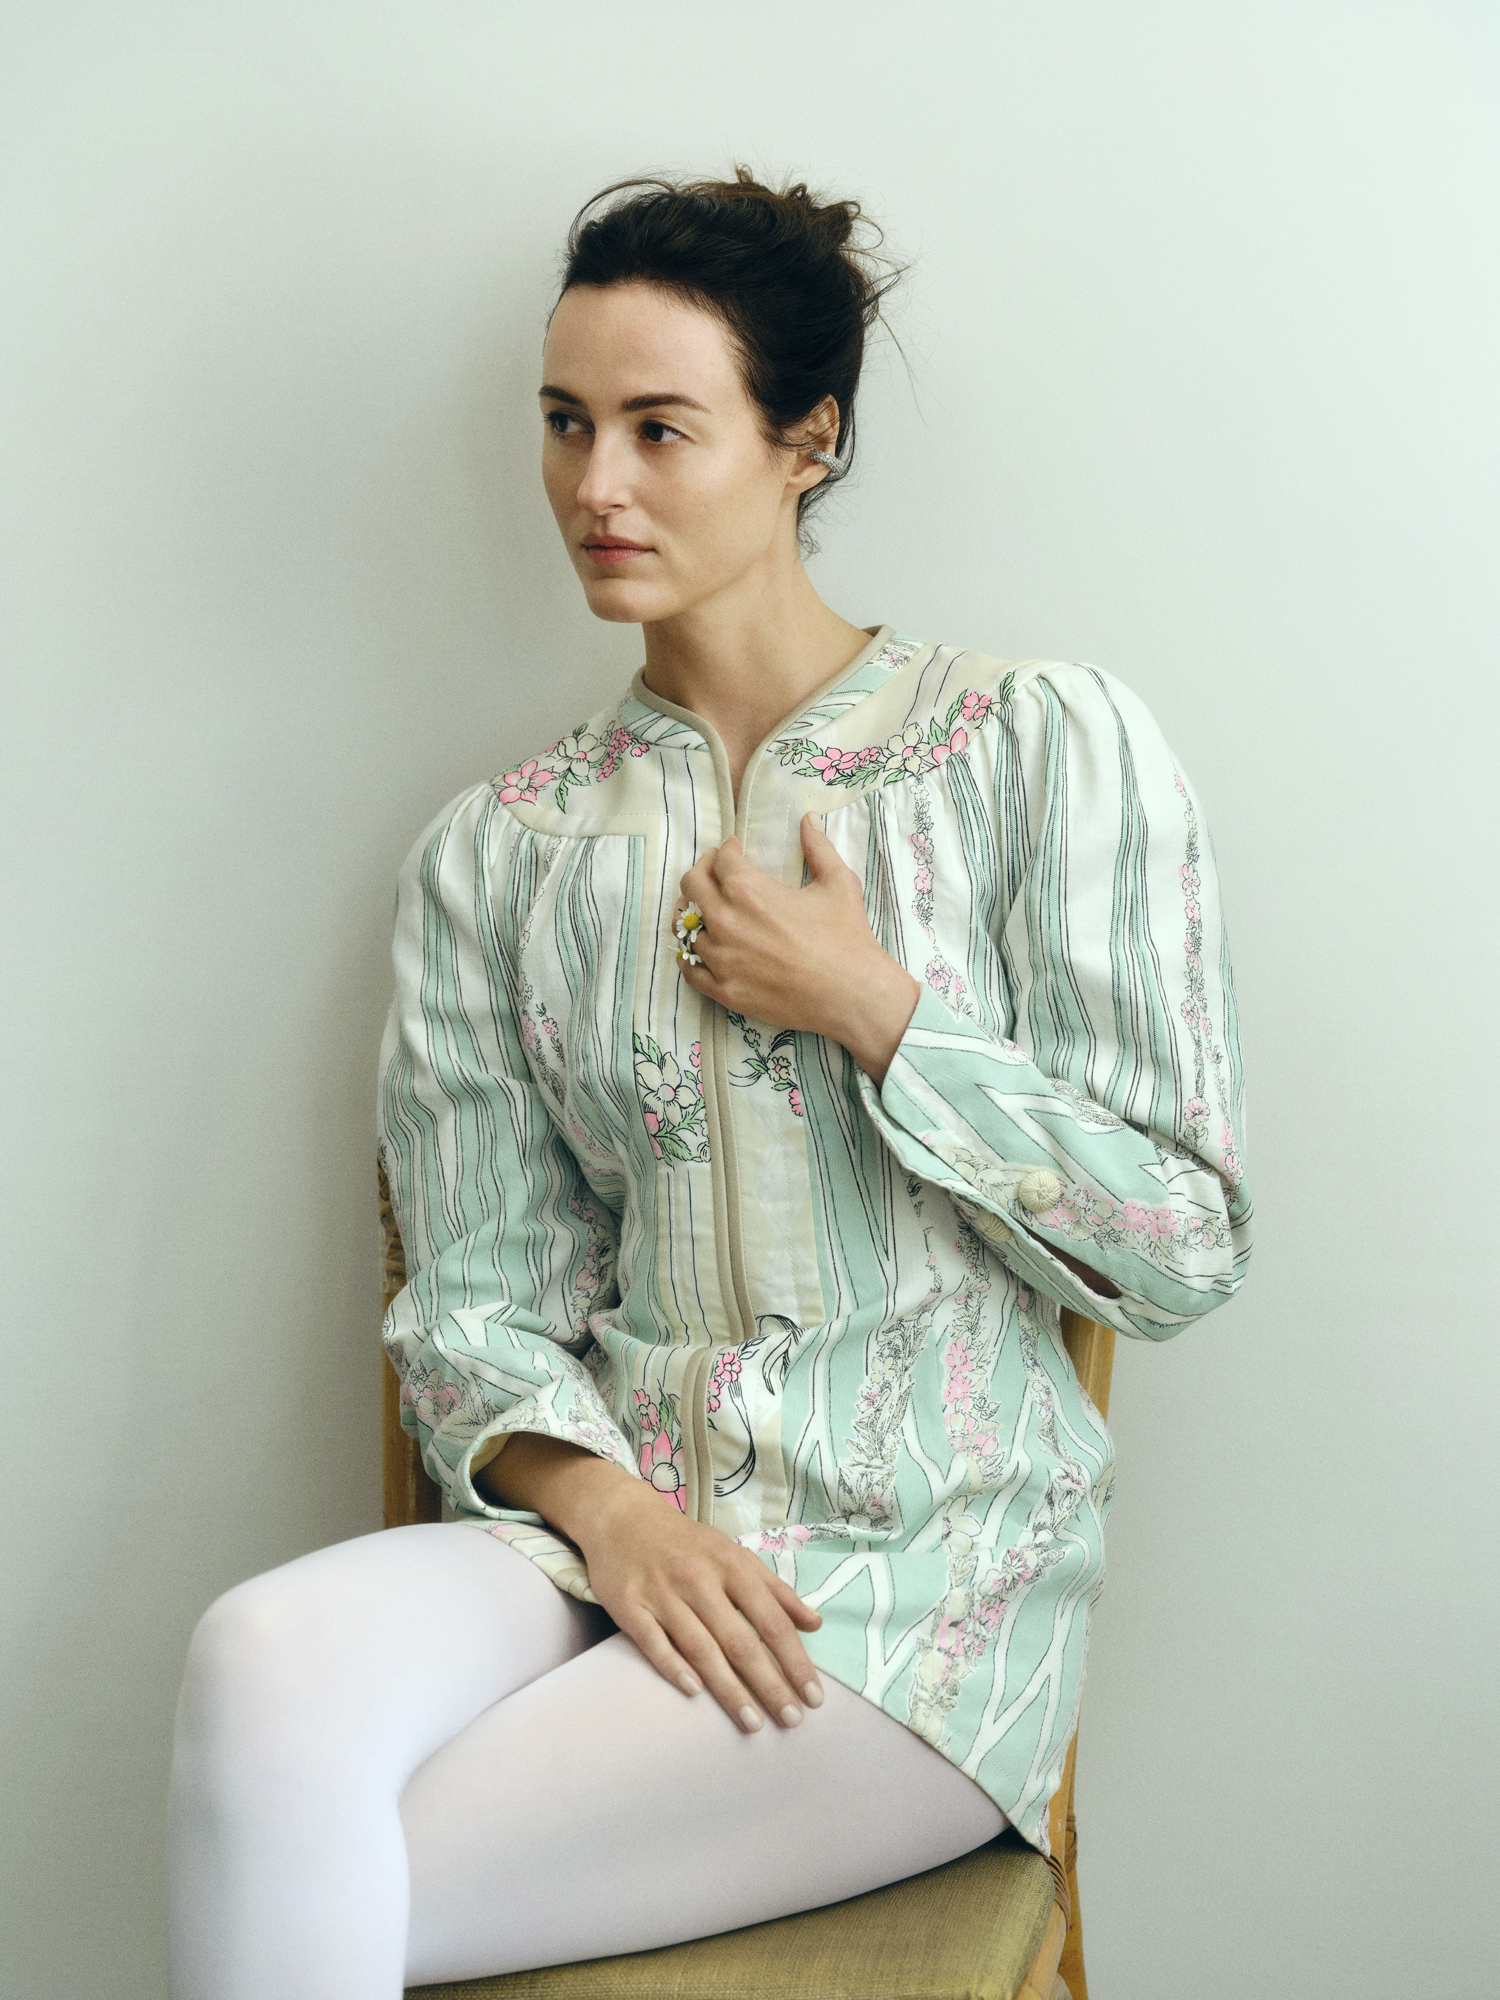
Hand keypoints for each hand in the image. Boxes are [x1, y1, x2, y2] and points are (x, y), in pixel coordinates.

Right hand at [479, 1434, 824, 1732]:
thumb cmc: (687, 1543)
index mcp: (731, 1565)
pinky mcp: (629, 1605)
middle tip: (791, 1720)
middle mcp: (699, 1579)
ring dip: (729, 1689)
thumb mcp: (735, 1554)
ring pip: (701, 1648)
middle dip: (769, 1684)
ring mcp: (662, 1593)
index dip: (795, 1660)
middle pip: (740, 1641)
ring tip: (753, 1723)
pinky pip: (653, 1642)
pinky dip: (673, 1667)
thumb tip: (815, 1623)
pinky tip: (694, 1693)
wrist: (622, 1518)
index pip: (771, 1620)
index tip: (813, 1696)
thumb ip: (775, 1590)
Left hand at [677, 815, 919, 1085]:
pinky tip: (700, 950)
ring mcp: (720, 959)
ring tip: (708, 913)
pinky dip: (690, 957)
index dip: (726, 850)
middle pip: (691, 886)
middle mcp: (725, 921)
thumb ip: (818, 847)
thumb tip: (808, 819)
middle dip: (701, 873)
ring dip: (696, 916)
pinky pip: (689, 969)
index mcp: (748, 890)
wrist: (851, 994)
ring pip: (686, 928)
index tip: (733, 850)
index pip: (719, 860)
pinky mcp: (724, 990)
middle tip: (714, 874)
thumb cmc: (846, 936)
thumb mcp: (838, 882)